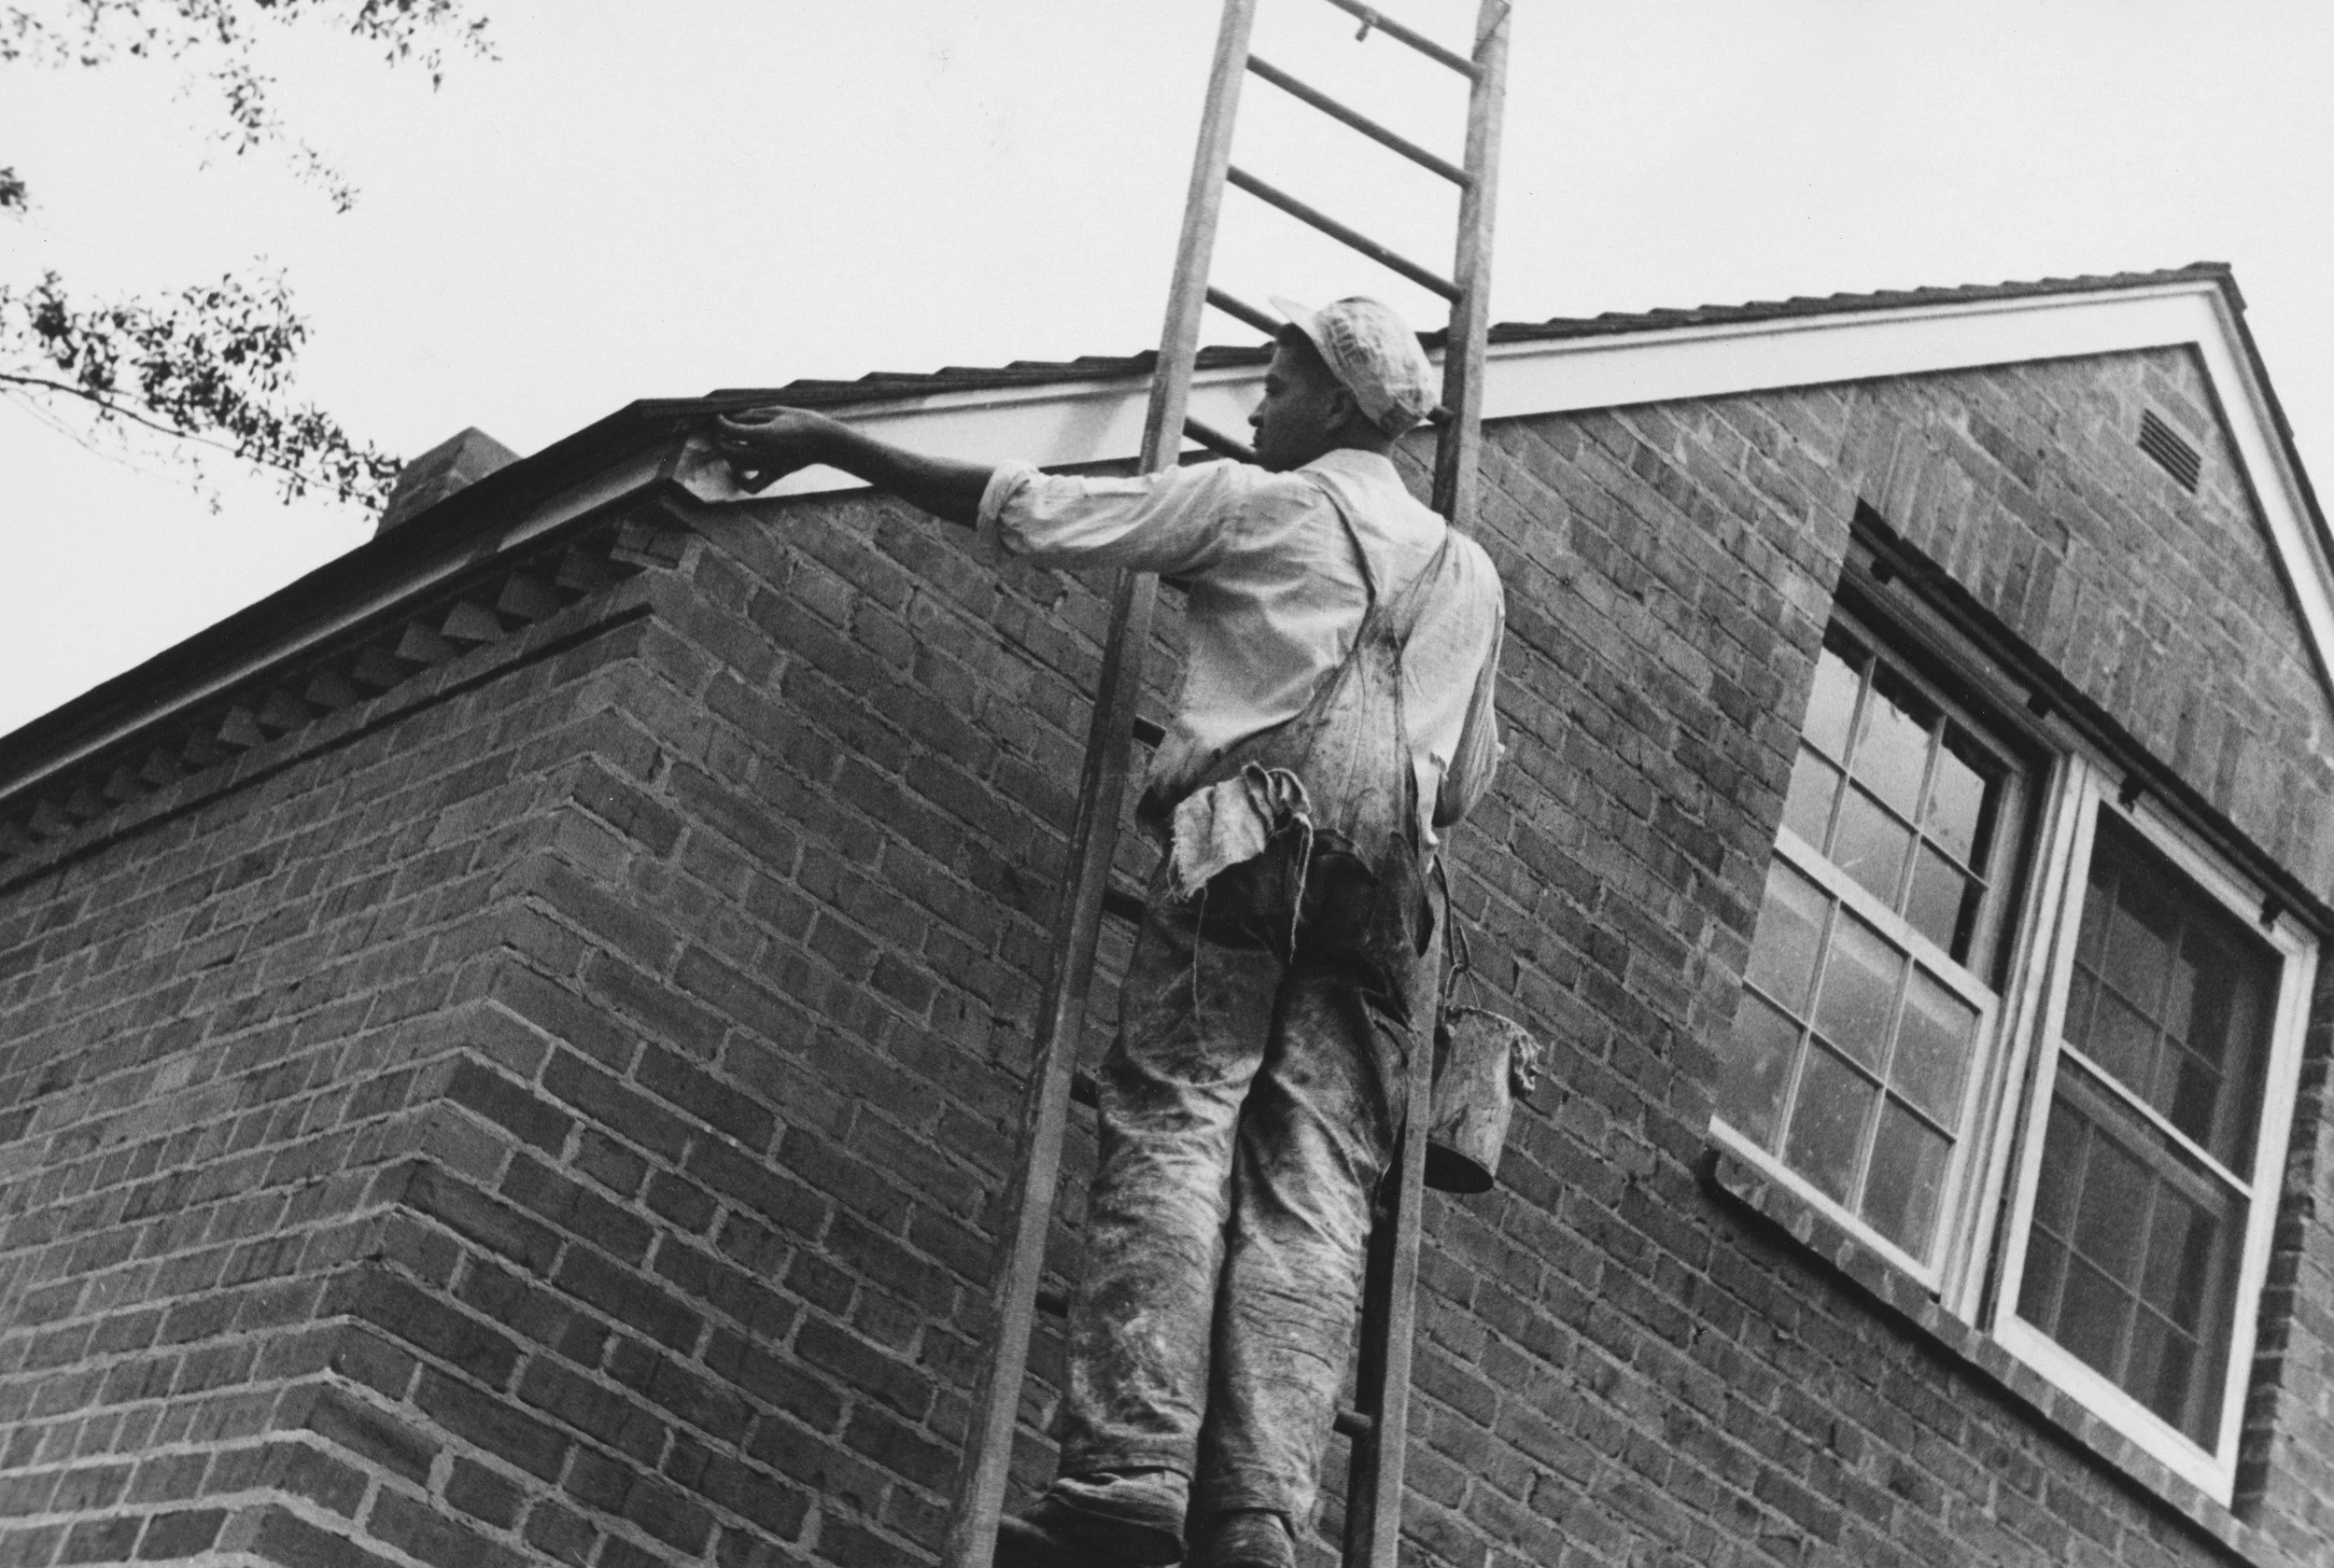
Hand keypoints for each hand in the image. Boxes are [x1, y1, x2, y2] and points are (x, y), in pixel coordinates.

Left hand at [708, 406, 842, 492]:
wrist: (826, 441)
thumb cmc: (803, 421)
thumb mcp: (776, 411)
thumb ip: (751, 415)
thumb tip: (730, 418)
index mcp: (764, 435)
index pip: (730, 430)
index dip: (719, 421)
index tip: (718, 415)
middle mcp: (764, 453)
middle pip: (728, 450)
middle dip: (718, 439)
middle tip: (719, 429)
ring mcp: (769, 467)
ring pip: (737, 466)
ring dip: (728, 455)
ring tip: (732, 444)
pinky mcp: (774, 475)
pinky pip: (753, 486)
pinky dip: (742, 482)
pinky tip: (739, 471)